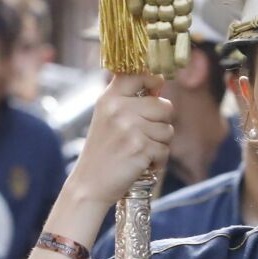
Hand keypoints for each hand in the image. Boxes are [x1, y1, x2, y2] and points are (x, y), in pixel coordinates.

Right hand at [65, 75, 174, 207]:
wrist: (89, 183)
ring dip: (159, 144)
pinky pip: (165, 150)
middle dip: (161, 124)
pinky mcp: (140, 148)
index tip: (155, 89)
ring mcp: (130, 128)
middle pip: (165, 106)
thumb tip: (159, 81)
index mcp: (110, 98)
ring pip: (168, 130)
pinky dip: (157, 161)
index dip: (155, 80)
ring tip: (139, 150)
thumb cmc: (102, 150)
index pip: (140, 74)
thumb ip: (128, 98)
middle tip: (144, 136)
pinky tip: (141, 163)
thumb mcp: (106, 116)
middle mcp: (119, 109)